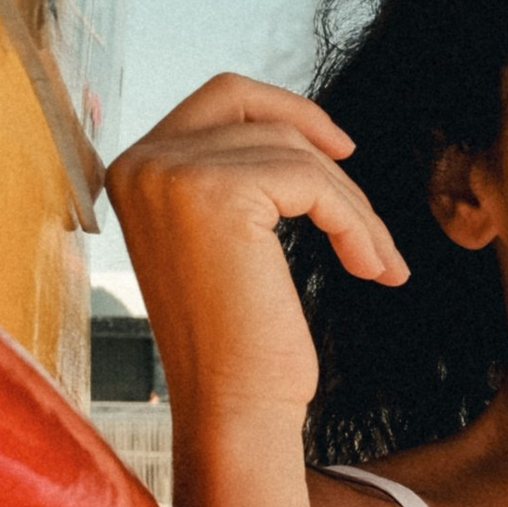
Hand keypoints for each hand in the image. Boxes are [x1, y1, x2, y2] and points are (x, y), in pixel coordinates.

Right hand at [107, 74, 406, 424]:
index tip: (338, 151)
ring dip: (350, 208)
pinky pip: (314, 182)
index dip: (285, 111)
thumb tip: (301, 129)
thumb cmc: (237, 343)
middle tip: (364, 202)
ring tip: (374, 261)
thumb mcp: (221, 244)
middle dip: (322, 154)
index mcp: (132, 171)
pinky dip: (354, 223)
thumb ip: (232, 180)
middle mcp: (141, 163)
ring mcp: (173, 173)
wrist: (233, 408)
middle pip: (259, 117)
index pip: (220, 98)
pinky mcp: (218, 192)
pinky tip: (370, 267)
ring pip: (296, 154)